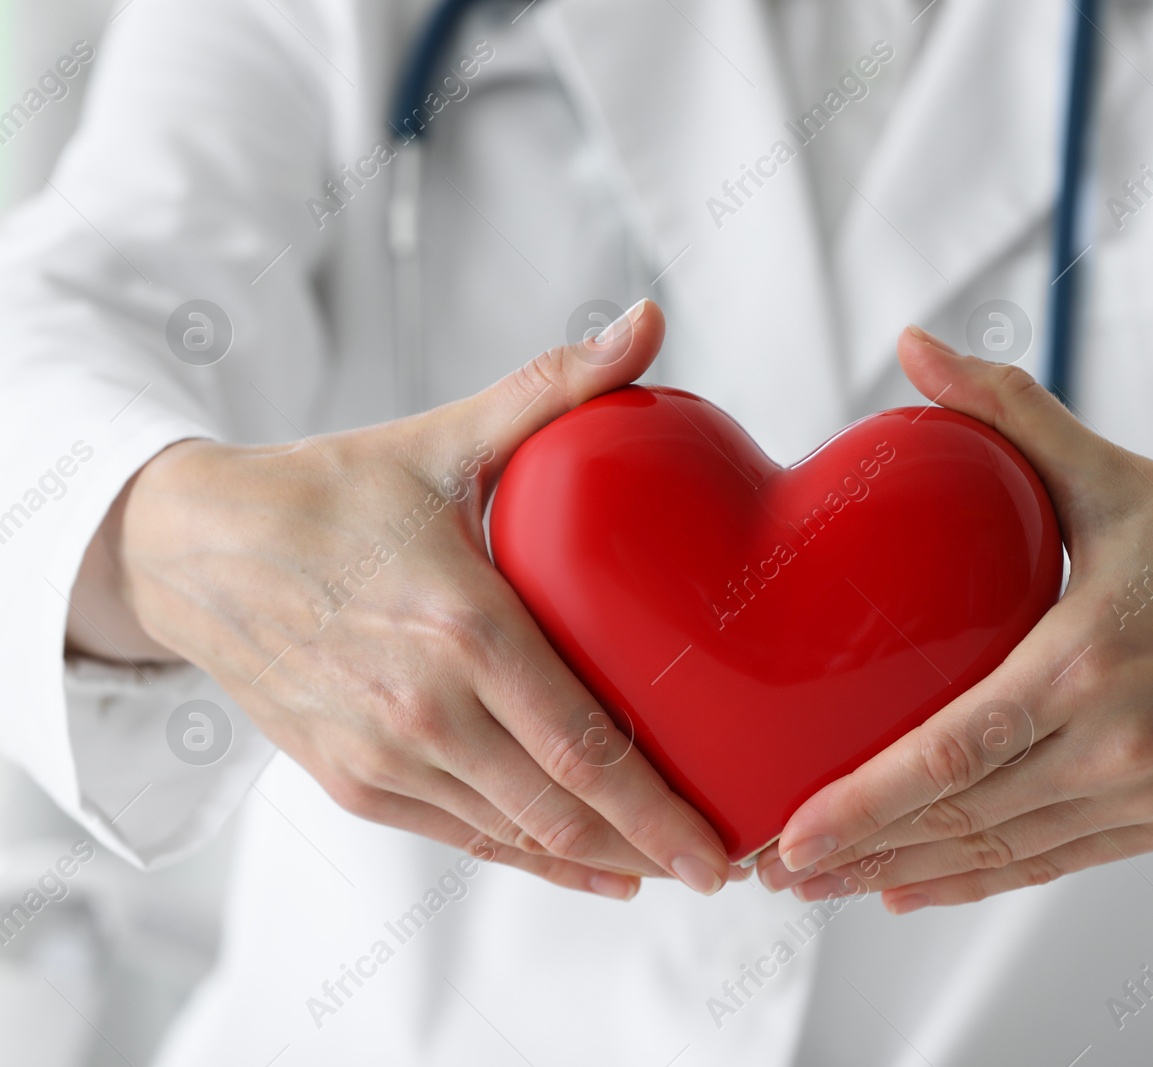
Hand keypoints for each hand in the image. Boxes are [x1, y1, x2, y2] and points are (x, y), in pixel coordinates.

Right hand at [70, 299, 732, 899]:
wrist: (192, 551)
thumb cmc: (330, 493)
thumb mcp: (444, 437)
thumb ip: (554, 388)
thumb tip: (650, 321)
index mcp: (461, 627)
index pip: (586, 747)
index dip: (661, 810)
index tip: (723, 842)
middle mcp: (422, 708)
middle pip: (561, 809)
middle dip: (652, 848)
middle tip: (725, 867)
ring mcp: (382, 758)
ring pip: (514, 836)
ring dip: (598, 859)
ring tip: (670, 866)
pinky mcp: (353, 783)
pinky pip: (461, 837)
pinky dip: (530, 859)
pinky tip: (589, 867)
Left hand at [758, 324, 1152, 910]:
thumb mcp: (1114, 472)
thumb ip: (1007, 411)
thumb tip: (914, 344)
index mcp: (1093, 654)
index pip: (956, 749)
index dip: (868, 800)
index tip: (791, 832)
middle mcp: (1120, 741)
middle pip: (965, 817)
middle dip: (860, 851)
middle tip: (771, 868)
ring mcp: (1147, 793)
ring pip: (1003, 853)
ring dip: (905, 875)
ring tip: (820, 886)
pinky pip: (1054, 865)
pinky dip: (979, 883)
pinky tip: (911, 886)